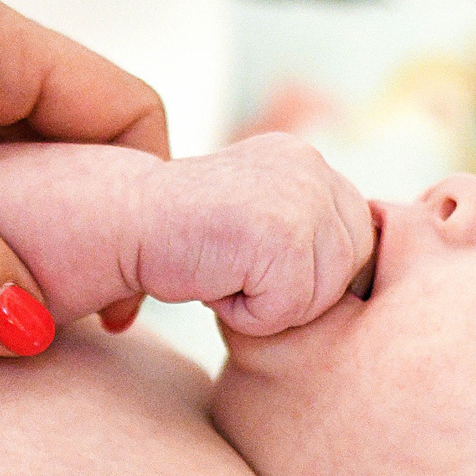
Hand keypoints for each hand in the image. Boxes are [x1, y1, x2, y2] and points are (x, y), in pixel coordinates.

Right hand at [129, 132, 377, 335]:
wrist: (115, 224)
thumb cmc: (174, 238)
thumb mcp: (251, 215)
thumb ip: (302, 226)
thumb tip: (359, 276)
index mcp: (306, 160)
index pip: (355, 237)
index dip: (307, 270)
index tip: (247, 260)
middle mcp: (311, 165)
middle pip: (351, 265)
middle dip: (295, 288)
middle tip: (233, 269)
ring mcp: (300, 196)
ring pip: (324, 294)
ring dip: (268, 305)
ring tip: (221, 272)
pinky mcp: (284, 235)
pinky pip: (288, 311)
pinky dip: (246, 316)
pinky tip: (212, 282)